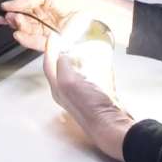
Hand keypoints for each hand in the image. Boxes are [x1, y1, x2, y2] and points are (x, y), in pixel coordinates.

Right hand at [0, 0, 133, 51]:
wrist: (97, 15)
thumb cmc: (79, 0)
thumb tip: (9, 3)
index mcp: (44, 2)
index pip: (23, 6)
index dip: (12, 9)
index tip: (3, 10)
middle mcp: (46, 17)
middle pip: (23, 20)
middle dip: (13, 18)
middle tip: (9, 17)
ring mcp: (49, 31)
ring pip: (28, 31)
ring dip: (19, 27)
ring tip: (16, 23)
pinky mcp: (52, 44)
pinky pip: (35, 43)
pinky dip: (26, 39)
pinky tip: (19, 34)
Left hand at [43, 32, 133, 161]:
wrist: (112, 127)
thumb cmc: (91, 107)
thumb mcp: (70, 83)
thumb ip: (63, 67)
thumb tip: (62, 55)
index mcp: (58, 89)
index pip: (49, 65)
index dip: (50, 49)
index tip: (54, 35)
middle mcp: (67, 92)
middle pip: (59, 68)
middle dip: (60, 53)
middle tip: (65, 39)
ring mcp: (82, 95)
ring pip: (74, 72)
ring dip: (76, 59)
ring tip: (80, 47)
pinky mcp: (96, 96)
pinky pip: (90, 77)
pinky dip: (91, 66)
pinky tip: (97, 61)